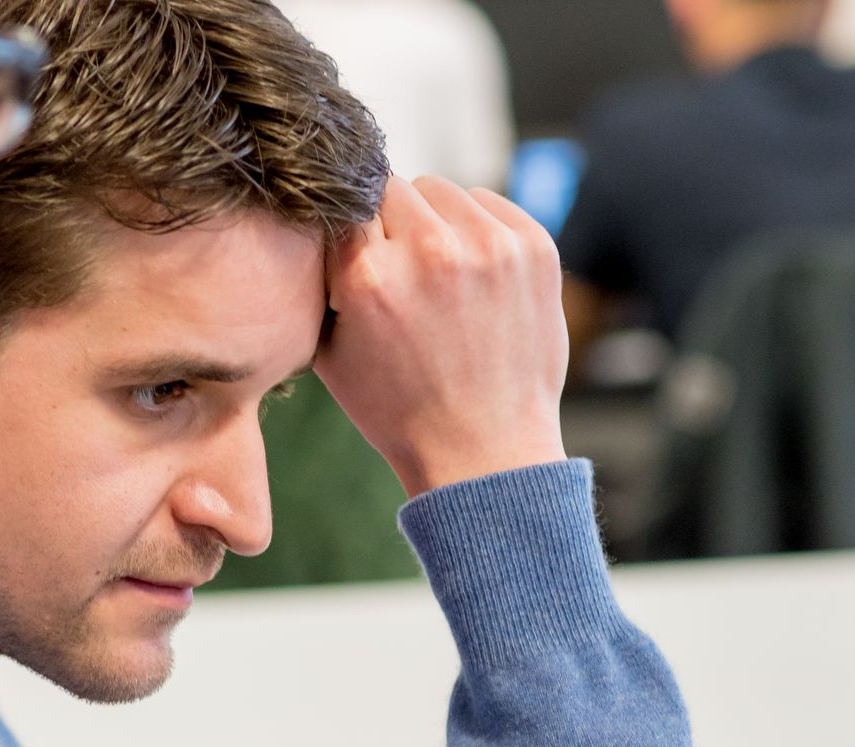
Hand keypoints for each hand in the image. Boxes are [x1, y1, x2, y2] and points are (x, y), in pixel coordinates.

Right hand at [319, 175, 570, 496]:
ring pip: (442, 190)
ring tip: (440, 276)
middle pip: (393, 187)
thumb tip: (324, 215)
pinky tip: (475, 276)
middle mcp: (431, 252)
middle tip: (402, 270)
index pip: (344, 202)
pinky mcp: (534, 248)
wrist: (485, 451)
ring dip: (435, 221)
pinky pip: (490, 202)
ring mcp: (489, 246)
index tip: (359, 252)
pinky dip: (478, 228)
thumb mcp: (329, 349)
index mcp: (368, 276)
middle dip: (390, 222)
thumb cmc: (400, 409)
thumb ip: (321, 275)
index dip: (349, 229)